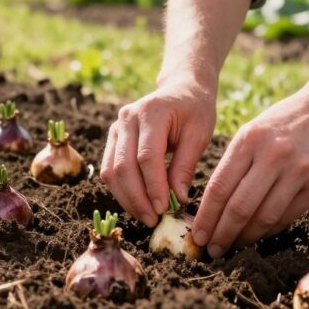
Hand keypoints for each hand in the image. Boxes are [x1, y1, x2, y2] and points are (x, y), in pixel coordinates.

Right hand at [101, 77, 216, 226]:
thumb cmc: (195, 111)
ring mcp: (116, 127)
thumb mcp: (199, 135)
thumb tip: (177, 199)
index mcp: (151, 112)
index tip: (164, 209)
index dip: (154, 186)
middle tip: (153, 220)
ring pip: (111, 171)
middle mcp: (127, 118)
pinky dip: (122, 190)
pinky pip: (109, 169)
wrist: (182, 89)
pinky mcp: (113, 138)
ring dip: (126, 198)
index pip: (146, 156)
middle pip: (123, 166)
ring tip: (146, 216)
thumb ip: (186, 166)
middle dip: (137, 198)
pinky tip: (138, 203)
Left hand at [191, 81, 308, 257]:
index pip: (220, 188)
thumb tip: (213, 206)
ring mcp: (298, 171)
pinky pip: (287, 216)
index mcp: (250, 140)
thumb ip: (234, 163)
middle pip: (239, 207)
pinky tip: (257, 235)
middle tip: (212, 250)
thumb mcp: (252, 131)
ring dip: (245, 237)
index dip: (206, 217)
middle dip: (222, 234)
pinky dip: (269, 230)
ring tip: (232, 246)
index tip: (198, 235)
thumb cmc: (284, 121)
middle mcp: (273, 156)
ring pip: (264, 217)